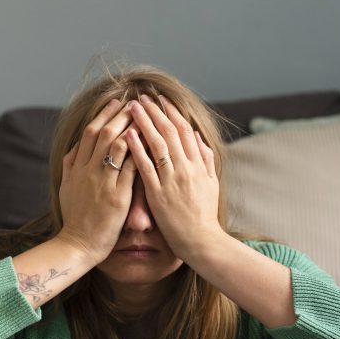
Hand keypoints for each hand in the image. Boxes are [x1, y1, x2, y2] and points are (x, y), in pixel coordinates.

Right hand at [58, 99, 137, 265]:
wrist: (77, 245)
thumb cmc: (75, 218)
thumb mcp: (66, 187)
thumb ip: (70, 165)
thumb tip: (75, 146)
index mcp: (77, 167)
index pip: (91, 132)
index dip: (104, 114)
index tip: (117, 102)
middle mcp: (88, 171)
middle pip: (104, 133)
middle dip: (121, 114)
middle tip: (136, 102)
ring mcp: (102, 183)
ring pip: (117, 146)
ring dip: (132, 127)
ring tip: (146, 116)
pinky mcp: (116, 196)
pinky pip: (130, 168)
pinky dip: (140, 152)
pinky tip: (151, 142)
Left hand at [124, 94, 224, 261]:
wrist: (202, 241)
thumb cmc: (205, 215)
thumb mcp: (211, 183)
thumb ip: (205, 159)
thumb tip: (199, 138)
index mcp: (197, 164)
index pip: (184, 130)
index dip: (171, 112)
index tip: (160, 99)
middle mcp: (186, 168)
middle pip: (169, 132)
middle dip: (155, 111)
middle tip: (141, 97)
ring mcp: (172, 180)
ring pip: (157, 144)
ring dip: (144, 123)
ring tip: (132, 107)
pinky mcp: (159, 194)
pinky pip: (146, 167)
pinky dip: (137, 148)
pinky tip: (128, 134)